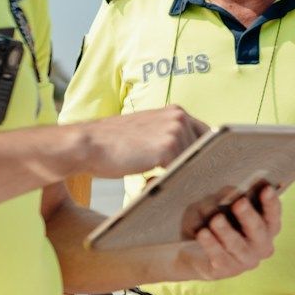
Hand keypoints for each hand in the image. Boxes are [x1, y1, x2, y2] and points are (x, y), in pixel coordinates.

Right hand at [73, 106, 210, 178]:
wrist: (88, 144)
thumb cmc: (114, 145)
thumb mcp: (148, 134)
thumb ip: (170, 140)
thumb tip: (195, 161)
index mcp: (176, 112)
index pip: (206, 137)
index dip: (204, 155)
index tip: (199, 170)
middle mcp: (179, 117)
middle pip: (204, 152)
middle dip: (192, 169)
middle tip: (165, 177)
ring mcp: (175, 131)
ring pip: (193, 164)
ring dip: (179, 176)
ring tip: (150, 176)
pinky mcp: (168, 147)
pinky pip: (180, 172)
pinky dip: (169, 181)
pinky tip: (148, 180)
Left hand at [173, 183, 282, 280]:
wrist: (193, 250)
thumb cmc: (212, 219)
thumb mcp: (218, 203)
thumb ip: (227, 197)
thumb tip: (232, 193)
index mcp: (267, 226)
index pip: (273, 214)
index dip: (270, 202)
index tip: (266, 189)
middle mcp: (262, 245)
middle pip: (257, 230)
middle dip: (248, 215)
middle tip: (240, 202)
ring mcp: (246, 261)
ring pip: (237, 245)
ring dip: (226, 231)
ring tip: (216, 219)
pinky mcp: (226, 270)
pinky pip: (220, 257)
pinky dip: (211, 244)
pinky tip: (203, 233)